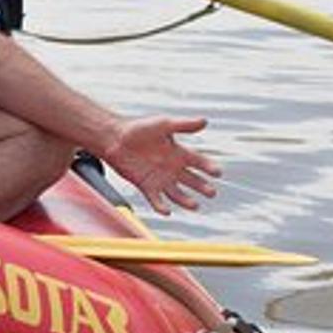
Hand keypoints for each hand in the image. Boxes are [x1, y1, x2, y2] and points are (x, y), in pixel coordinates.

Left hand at [104, 116, 220, 215]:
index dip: (209, 167)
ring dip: (186, 201)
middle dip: (202, 187)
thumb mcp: (164, 124)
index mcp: (179, 153)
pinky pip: (156, 199)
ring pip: (178, 194)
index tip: (217, 172)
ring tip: (195, 206)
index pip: (199, 162)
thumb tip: (205, 121)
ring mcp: (161, 179)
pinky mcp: (147, 186)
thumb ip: (184, 125)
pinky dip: (161, 206)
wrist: (115, 138)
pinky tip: (166, 211)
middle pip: (192, 181)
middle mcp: (173, 168)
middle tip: (211, 192)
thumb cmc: (140, 129)